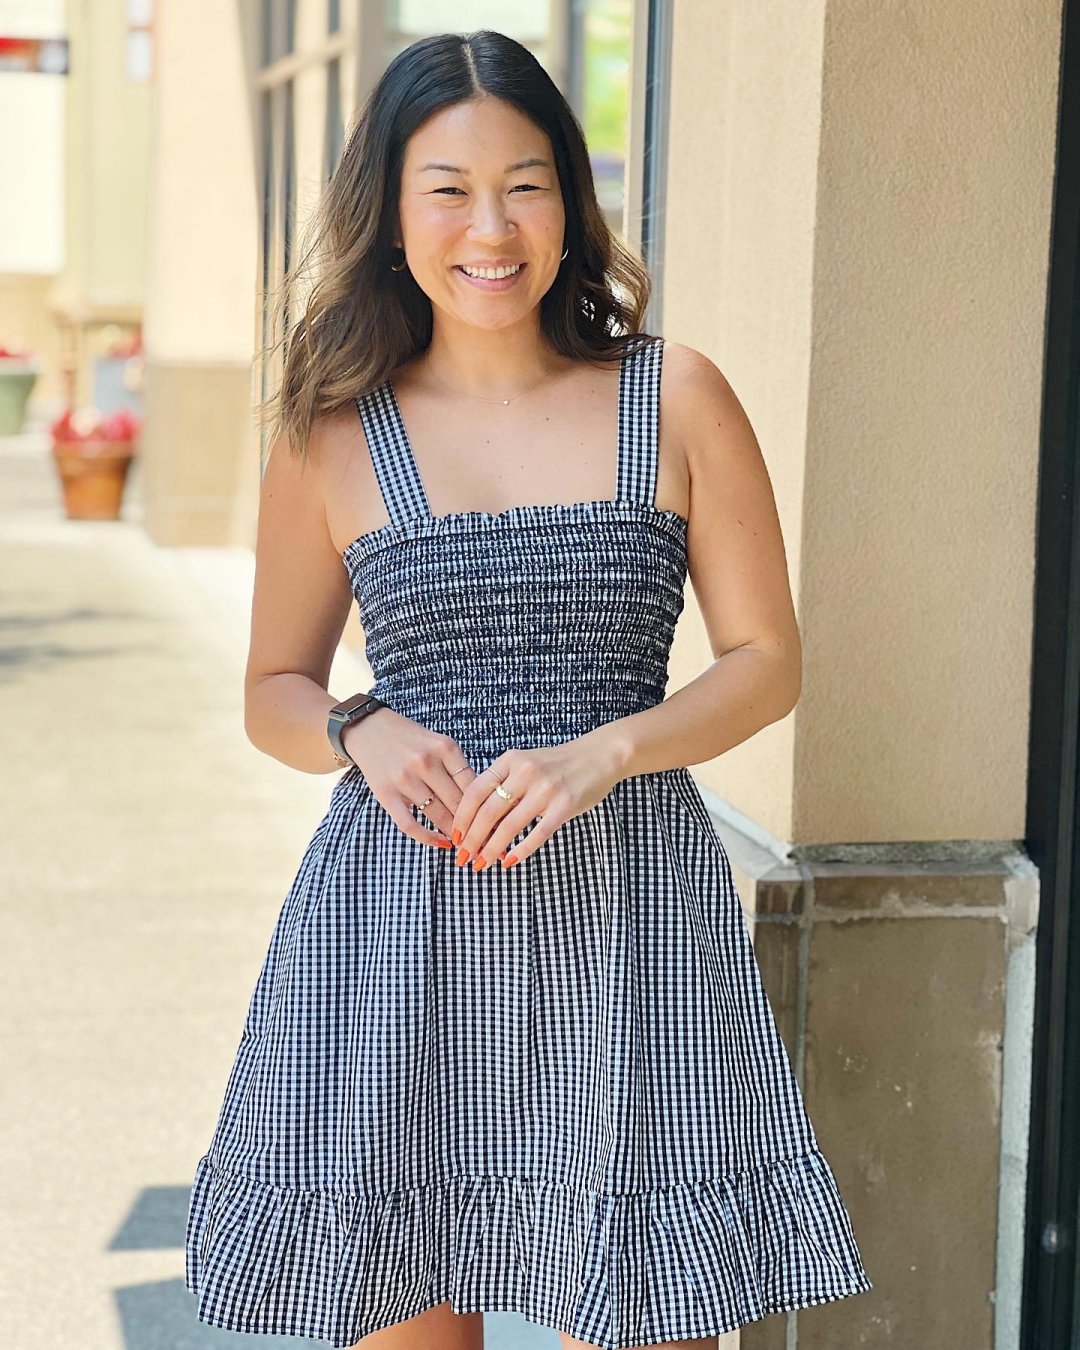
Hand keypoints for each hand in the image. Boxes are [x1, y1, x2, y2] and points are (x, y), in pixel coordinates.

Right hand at [343, 708, 477, 850]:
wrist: (370, 729)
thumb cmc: (411, 739)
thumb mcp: (440, 743)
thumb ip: (458, 767)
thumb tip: (484, 800)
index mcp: (445, 748)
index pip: (474, 785)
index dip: (487, 808)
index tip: (497, 823)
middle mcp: (426, 762)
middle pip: (458, 802)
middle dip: (475, 825)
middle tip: (487, 840)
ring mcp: (405, 779)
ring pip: (438, 815)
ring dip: (455, 833)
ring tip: (467, 844)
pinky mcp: (387, 794)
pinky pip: (410, 824)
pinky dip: (428, 838)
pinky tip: (442, 843)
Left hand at [450, 734, 627, 870]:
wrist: (599, 755)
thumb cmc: (558, 764)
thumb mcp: (525, 763)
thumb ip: (503, 783)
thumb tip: (477, 819)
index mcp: (510, 760)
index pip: (475, 791)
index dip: (461, 817)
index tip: (455, 836)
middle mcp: (525, 772)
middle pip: (488, 812)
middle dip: (472, 839)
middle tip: (464, 857)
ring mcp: (546, 789)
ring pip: (509, 825)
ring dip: (492, 849)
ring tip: (482, 864)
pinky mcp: (564, 805)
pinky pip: (538, 833)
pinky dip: (521, 850)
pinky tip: (509, 861)